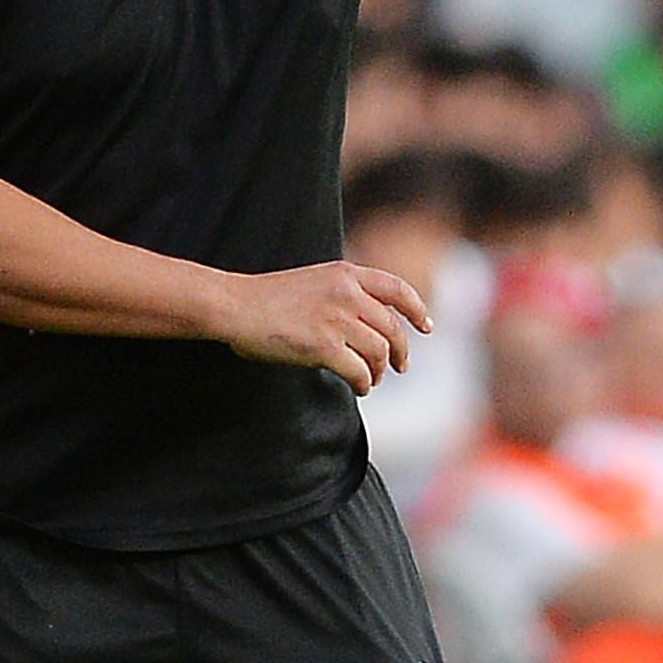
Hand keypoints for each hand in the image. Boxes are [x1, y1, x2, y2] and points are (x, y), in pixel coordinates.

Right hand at [212, 259, 432, 394]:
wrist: (235, 305)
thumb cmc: (266, 298)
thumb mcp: (313, 282)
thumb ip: (343, 294)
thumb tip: (367, 325)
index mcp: (346, 274)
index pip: (397, 289)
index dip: (416, 310)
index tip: (426, 327)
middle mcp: (347, 293)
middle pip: (392, 327)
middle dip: (401, 351)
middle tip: (401, 367)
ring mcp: (337, 319)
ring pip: (379, 352)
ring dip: (379, 371)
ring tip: (372, 380)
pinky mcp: (324, 346)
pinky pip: (359, 371)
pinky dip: (363, 383)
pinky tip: (359, 388)